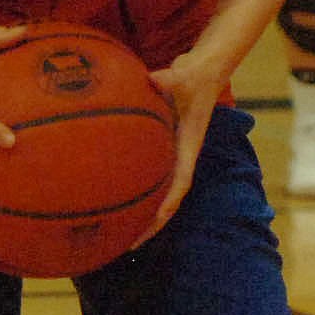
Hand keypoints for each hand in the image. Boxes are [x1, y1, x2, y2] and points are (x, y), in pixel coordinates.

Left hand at [131, 51, 222, 245]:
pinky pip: (147, 174)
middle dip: (150, 224)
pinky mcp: (161, 144)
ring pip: (157, 191)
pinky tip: (110, 197)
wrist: (204, 68)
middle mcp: (179, 154)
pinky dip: (133, 188)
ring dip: (141, 213)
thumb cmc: (196, 74)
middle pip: (167, 198)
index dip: (168, 204)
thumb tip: (152, 79)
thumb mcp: (185, 75)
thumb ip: (170, 79)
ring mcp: (170, 152)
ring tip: (117, 235)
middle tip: (128, 246)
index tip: (155, 223)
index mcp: (187, 146)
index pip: (180, 182)